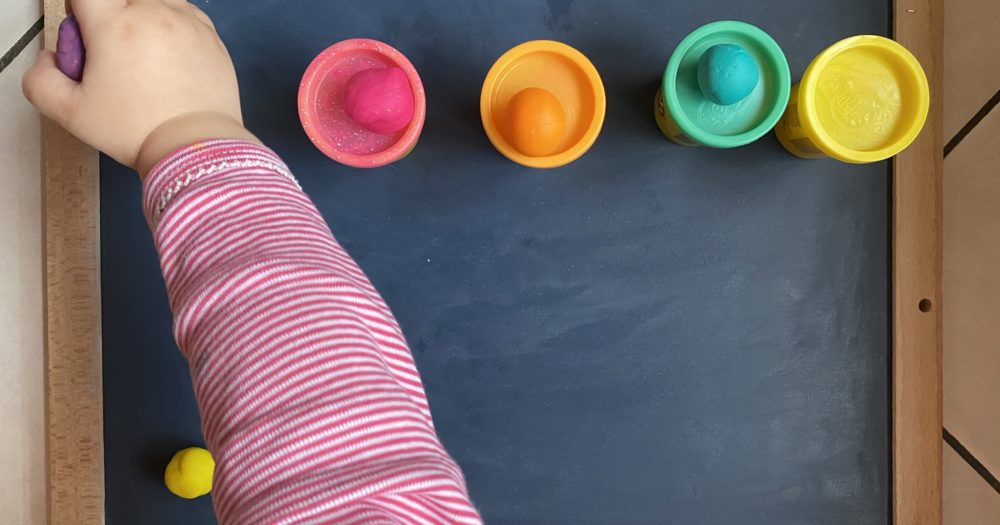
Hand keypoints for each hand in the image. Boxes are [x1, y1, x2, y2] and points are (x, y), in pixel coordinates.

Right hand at [23, 0, 258, 175]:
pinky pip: (185, 14)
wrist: (194, 147)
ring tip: (143, 52)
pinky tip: (169, 55)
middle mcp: (153, 13)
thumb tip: (49, 59)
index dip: (79, 8)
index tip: (83, 30)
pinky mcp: (211, 37)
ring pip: (155, 1)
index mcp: (115, 24)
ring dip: (143, 15)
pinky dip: (173, 25)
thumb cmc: (138, 129)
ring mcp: (187, 22)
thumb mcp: (70, 112)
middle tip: (112, 49)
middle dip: (110, 15)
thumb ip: (41, 80)